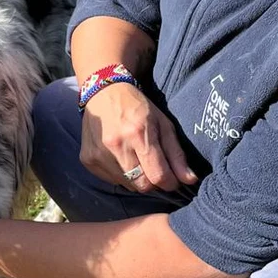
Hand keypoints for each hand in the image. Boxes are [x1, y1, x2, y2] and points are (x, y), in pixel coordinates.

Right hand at [80, 83, 197, 192]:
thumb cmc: (138, 107)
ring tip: (135, 158)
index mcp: (138, 133)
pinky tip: (120, 157)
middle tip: (154, 168)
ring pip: (127, 185)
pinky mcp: (87, 159)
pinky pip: (111, 181)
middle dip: (152, 181)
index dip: (170, 183)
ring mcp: (99, 153)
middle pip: (142, 185)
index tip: (172, 180)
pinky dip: (120, 175)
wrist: (103, 92)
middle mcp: (116, 145)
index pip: (158, 175)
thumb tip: (189, 180)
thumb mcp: (163, 124)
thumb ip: (176, 154)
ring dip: (136, 178)